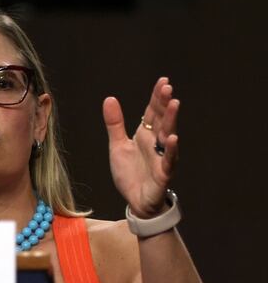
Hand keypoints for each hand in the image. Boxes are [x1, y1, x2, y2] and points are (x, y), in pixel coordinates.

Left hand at [103, 77, 178, 217]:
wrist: (136, 201)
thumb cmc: (130, 173)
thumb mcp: (118, 146)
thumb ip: (115, 124)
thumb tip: (110, 98)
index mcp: (145, 135)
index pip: (152, 113)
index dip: (157, 98)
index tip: (163, 81)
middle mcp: (156, 143)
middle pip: (161, 120)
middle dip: (164, 104)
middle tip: (167, 87)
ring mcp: (161, 157)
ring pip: (167, 135)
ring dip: (171, 120)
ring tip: (174, 104)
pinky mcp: (163, 173)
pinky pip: (168, 160)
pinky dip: (170, 149)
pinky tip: (171, 137)